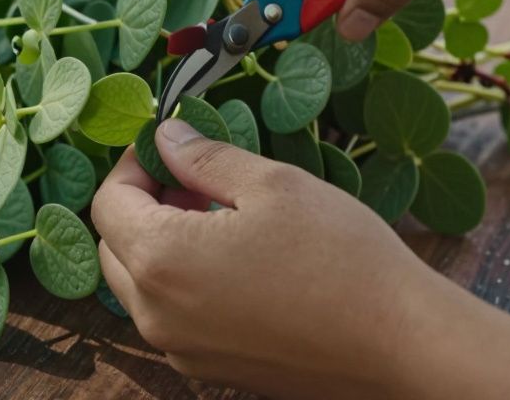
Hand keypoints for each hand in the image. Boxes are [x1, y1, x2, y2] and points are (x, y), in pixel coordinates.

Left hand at [91, 119, 458, 398]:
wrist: (401, 344)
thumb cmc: (341, 257)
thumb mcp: (271, 184)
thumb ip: (204, 158)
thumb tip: (165, 138)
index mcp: (163, 262)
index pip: (108, 205)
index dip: (130, 167)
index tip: (165, 147)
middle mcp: (157, 316)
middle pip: (115, 248)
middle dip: (140, 206)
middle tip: (190, 179)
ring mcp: (182, 351)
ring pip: (140, 287)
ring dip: (161, 245)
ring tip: (218, 216)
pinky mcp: (211, 370)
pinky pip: (172, 319)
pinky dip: (183, 283)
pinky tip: (236, 261)